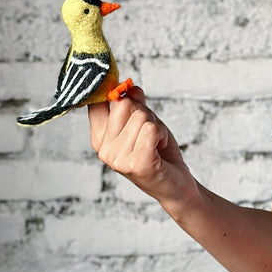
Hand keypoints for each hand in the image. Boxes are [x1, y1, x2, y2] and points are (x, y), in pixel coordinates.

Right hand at [89, 85, 194, 209]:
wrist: (175, 184)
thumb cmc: (159, 153)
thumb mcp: (146, 123)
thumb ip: (136, 104)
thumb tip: (130, 87)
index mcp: (100, 138)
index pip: (96, 102)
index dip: (110, 89)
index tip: (121, 88)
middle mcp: (104, 150)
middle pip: (123, 104)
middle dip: (144, 113)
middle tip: (150, 132)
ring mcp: (118, 159)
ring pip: (140, 116)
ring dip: (156, 126)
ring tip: (156, 143)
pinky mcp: (136, 164)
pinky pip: (151, 129)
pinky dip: (162, 134)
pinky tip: (160, 148)